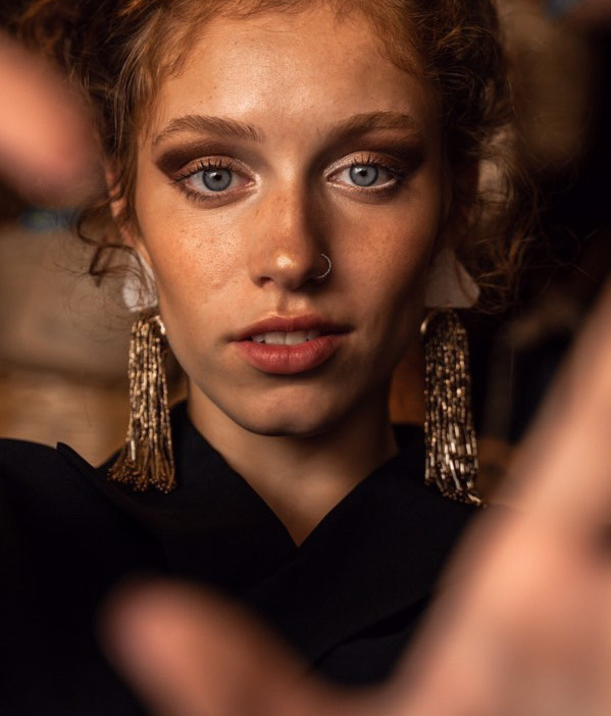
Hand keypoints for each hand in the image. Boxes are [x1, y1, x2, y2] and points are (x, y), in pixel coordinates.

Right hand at [105, 276, 610, 714]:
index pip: (582, 429)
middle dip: (591, 418)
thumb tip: (145, 616)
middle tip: (595, 363)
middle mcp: (596, 593)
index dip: (601, 359)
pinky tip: (580, 603)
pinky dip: (601, 581)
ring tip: (562, 570)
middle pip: (606, 454)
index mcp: (522, 584)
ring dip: (593, 528)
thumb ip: (238, 684)